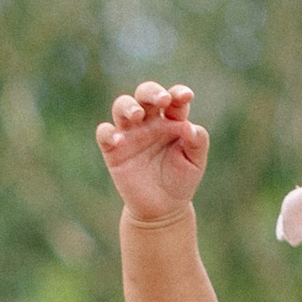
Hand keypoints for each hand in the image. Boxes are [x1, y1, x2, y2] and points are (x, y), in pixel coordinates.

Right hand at [96, 78, 208, 223]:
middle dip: (152, 92)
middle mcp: (149, 121)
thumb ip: (197, 142)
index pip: (174, 99)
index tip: (186, 96)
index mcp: (172, 120)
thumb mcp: (195, 162)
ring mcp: (130, 133)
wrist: (163, 209)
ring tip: (138, 115)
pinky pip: (104, 133)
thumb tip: (188, 127)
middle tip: (162, 100)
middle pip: (145, 94)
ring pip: (122, 106)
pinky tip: (118, 140)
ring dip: (128, 106)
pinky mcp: (113, 149)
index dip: (178, 93)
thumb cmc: (181, 180)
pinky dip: (108, 132)